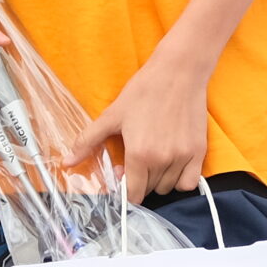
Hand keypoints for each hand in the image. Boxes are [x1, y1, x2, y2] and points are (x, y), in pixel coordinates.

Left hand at [70, 45, 212, 201]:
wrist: (179, 71)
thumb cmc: (144, 91)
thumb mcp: (112, 115)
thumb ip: (87, 141)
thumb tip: (67, 163)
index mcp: (139, 154)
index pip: (133, 195)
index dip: (126, 191)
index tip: (124, 177)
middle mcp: (162, 160)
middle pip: (149, 191)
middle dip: (140, 182)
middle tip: (136, 161)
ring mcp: (183, 156)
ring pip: (168, 187)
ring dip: (159, 180)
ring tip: (154, 160)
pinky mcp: (199, 150)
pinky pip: (190, 182)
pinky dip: (181, 179)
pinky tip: (173, 164)